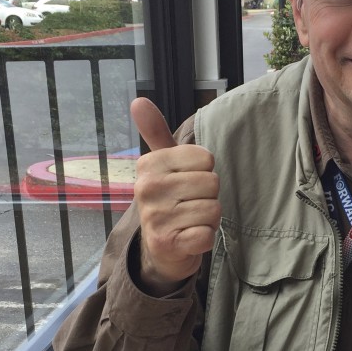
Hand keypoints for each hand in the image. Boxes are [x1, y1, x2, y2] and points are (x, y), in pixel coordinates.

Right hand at [131, 97, 220, 294]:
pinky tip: (190, 238)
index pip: (206, 158)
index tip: (187, 184)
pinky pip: (207, 234)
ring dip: (208, 219)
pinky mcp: (168, 243)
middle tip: (190, 206)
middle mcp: (148, 189)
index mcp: (148, 165)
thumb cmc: (168, 202)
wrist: (160, 250)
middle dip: (209, 197)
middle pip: (212, 183)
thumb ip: (155, 133)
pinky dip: (205, 238)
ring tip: (190, 222)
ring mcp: (156, 218)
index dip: (204, 173)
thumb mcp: (161, 166)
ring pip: (213, 209)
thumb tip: (138, 100)